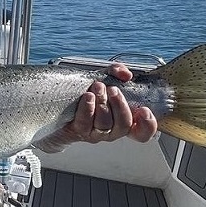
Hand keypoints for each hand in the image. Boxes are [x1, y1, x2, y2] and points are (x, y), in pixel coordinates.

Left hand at [37, 63, 157, 151]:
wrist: (57, 106)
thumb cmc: (85, 94)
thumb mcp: (103, 79)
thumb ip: (116, 73)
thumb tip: (125, 73)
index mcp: (122, 120)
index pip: (142, 132)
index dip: (148, 125)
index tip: (144, 110)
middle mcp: (111, 130)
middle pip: (123, 125)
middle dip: (120, 105)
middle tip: (113, 90)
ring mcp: (95, 133)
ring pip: (105, 124)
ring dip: (102, 103)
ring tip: (97, 87)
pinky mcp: (78, 131)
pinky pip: (85, 122)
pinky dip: (88, 108)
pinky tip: (87, 97)